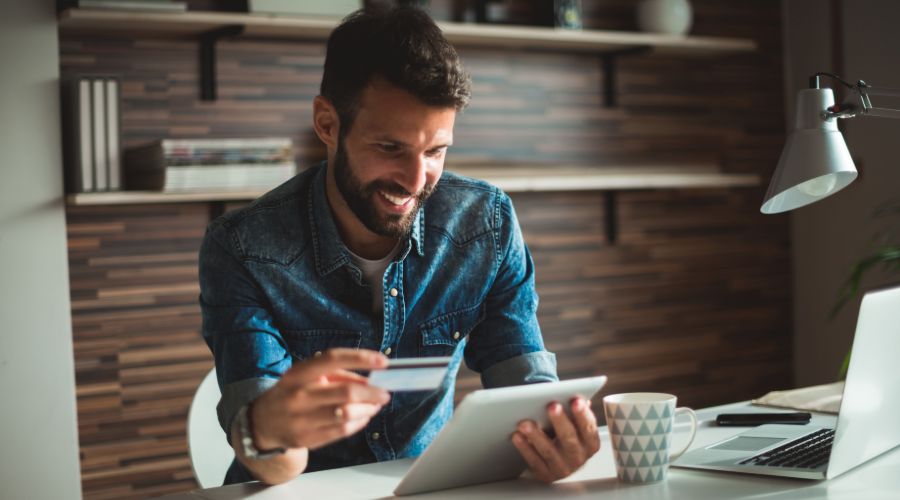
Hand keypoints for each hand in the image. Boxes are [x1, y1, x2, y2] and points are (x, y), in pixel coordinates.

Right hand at [251, 348, 390, 451]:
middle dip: (372, 392)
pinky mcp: (307, 438)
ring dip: (368, 409)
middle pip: (346, 392)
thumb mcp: (307, 375)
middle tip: (384, 393)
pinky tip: (363, 417)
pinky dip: (359, 422)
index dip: (360, 358)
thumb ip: (337, 374)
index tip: (383, 361)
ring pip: (347, 414)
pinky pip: (342, 430)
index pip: (332, 359)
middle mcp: (299, 395)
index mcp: (298, 373)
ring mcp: (302, 419)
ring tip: (375, 405)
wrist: (263, 421)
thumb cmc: (293, 392)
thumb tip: (370, 380)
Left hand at [510, 397, 600, 482]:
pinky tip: (517, 436)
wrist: (561, 462)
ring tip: (525, 423)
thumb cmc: (566, 436)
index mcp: (590, 443)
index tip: (575, 400)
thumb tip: (580, 398)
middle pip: (569, 439)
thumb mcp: (575, 425)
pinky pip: (534, 461)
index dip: (582, 414)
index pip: (588, 428)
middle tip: (551, 406)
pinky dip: (525, 448)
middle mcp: (579, 458)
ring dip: (536, 436)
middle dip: (560, 422)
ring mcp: (562, 468)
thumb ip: (577, 412)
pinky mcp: (546, 475)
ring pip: (549, 451)